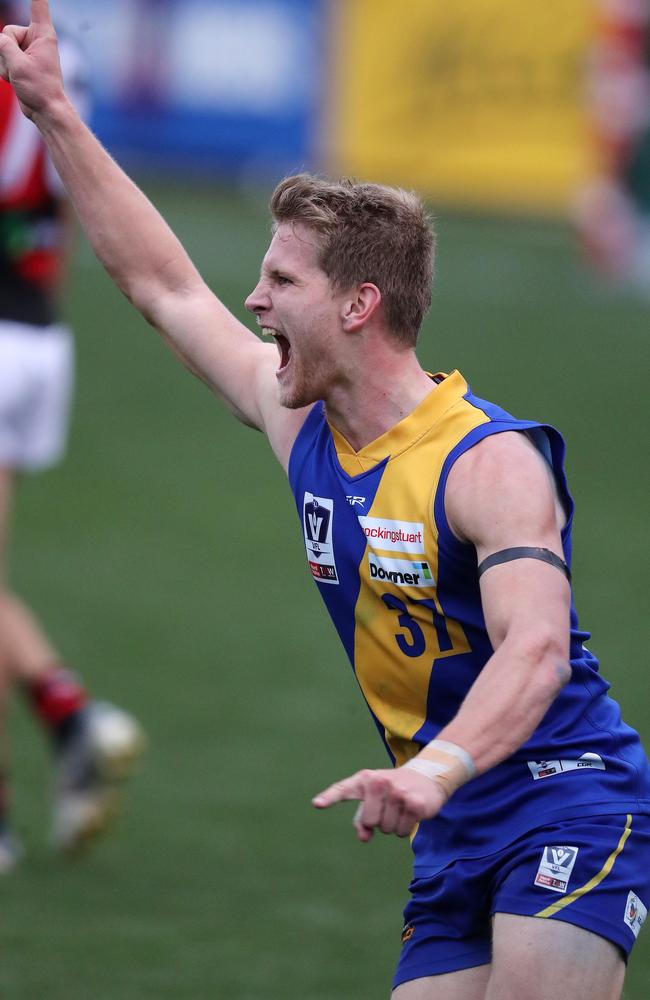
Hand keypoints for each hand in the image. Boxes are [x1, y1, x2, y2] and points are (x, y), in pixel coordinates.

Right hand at [0, 0, 63, 119]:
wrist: (46, 112)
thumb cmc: (39, 89)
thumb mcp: (17, 64)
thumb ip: (4, 44)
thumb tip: (0, 41)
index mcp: (43, 34)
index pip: (37, 4)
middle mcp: (36, 39)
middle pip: (7, 32)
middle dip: (7, 52)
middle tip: (21, 70)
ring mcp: (29, 50)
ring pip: (2, 48)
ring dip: (6, 65)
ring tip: (21, 77)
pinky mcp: (22, 61)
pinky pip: (4, 59)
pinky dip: (6, 71)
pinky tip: (16, 81)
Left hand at [312, 766, 447, 841]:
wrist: (427, 777)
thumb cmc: (394, 790)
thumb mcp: (375, 799)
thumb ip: (362, 819)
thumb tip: (364, 837)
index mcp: (365, 779)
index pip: (344, 789)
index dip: (330, 797)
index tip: (317, 804)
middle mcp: (380, 782)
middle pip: (370, 822)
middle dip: (380, 821)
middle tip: (390, 806)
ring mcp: (398, 793)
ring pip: (387, 829)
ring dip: (394, 824)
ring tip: (401, 807)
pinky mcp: (414, 804)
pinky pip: (402, 832)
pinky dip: (406, 827)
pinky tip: (412, 811)